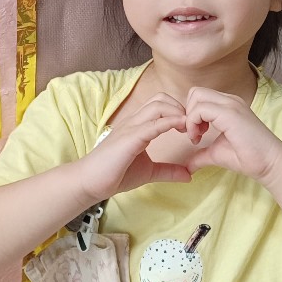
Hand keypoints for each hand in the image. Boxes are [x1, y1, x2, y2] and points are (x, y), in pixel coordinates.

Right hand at [78, 94, 192, 199]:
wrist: (90, 182)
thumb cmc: (115, 175)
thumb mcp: (149, 172)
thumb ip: (168, 171)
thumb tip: (189, 175)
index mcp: (138, 125)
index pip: (161, 104)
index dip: (179, 111)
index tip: (191, 128)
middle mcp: (134, 121)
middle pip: (161, 99)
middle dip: (181, 108)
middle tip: (191, 127)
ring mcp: (131, 127)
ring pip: (158, 105)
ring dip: (178, 113)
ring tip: (187, 129)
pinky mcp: (129, 138)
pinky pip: (152, 124)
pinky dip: (169, 123)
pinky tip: (181, 129)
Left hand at [181, 87, 281, 183]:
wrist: (270, 163)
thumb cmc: (247, 158)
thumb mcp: (217, 153)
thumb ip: (201, 155)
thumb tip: (187, 167)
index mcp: (228, 105)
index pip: (200, 97)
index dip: (191, 114)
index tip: (195, 135)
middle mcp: (229, 100)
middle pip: (195, 92)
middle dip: (187, 112)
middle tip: (194, 133)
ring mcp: (230, 104)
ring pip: (196, 96)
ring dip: (190, 117)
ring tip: (197, 137)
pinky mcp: (230, 113)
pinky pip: (200, 109)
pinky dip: (193, 122)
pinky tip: (199, 138)